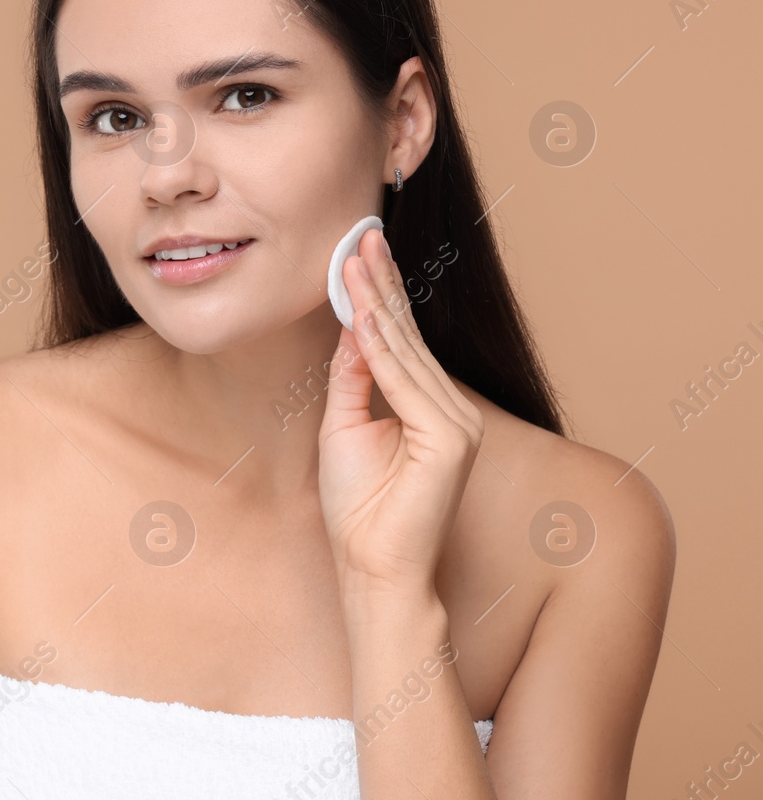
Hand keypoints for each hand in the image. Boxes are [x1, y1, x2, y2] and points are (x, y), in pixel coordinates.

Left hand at [317, 227, 483, 595]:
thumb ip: (352, 379)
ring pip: (406, 351)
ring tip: (354, 257)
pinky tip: (363, 313)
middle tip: (361, 233)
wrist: (373, 566)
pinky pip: (405, 383)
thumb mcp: (343, 428)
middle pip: (408, 335)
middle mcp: (452, 410)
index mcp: (429, 408)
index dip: (378, 296)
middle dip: (381, 283)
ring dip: (377, 302)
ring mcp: (456, 423)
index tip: (356, 251)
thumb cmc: (359, 509)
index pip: (400, 340)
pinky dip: (381, 347)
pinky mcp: (451, 440)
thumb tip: (353, 327)